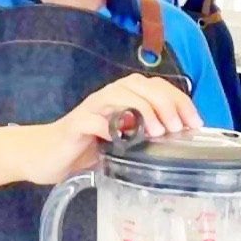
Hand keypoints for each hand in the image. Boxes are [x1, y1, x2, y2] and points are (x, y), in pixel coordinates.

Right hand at [20, 74, 203, 184]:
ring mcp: (92, 108)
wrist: (45, 155)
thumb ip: (146, 136)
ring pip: (120, 95)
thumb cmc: (87, 148)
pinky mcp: (76, 123)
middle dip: (166, 104)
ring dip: (142, 110)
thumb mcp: (124, 142)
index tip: (195, 122)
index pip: (158, 87)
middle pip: (143, 86)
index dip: (180, 101)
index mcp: (125, 97)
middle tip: (177, 127)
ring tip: (157, 132)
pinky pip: (94, 120)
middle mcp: (110, 96)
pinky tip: (122, 140)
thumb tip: (181, 140)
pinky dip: (110, 127)